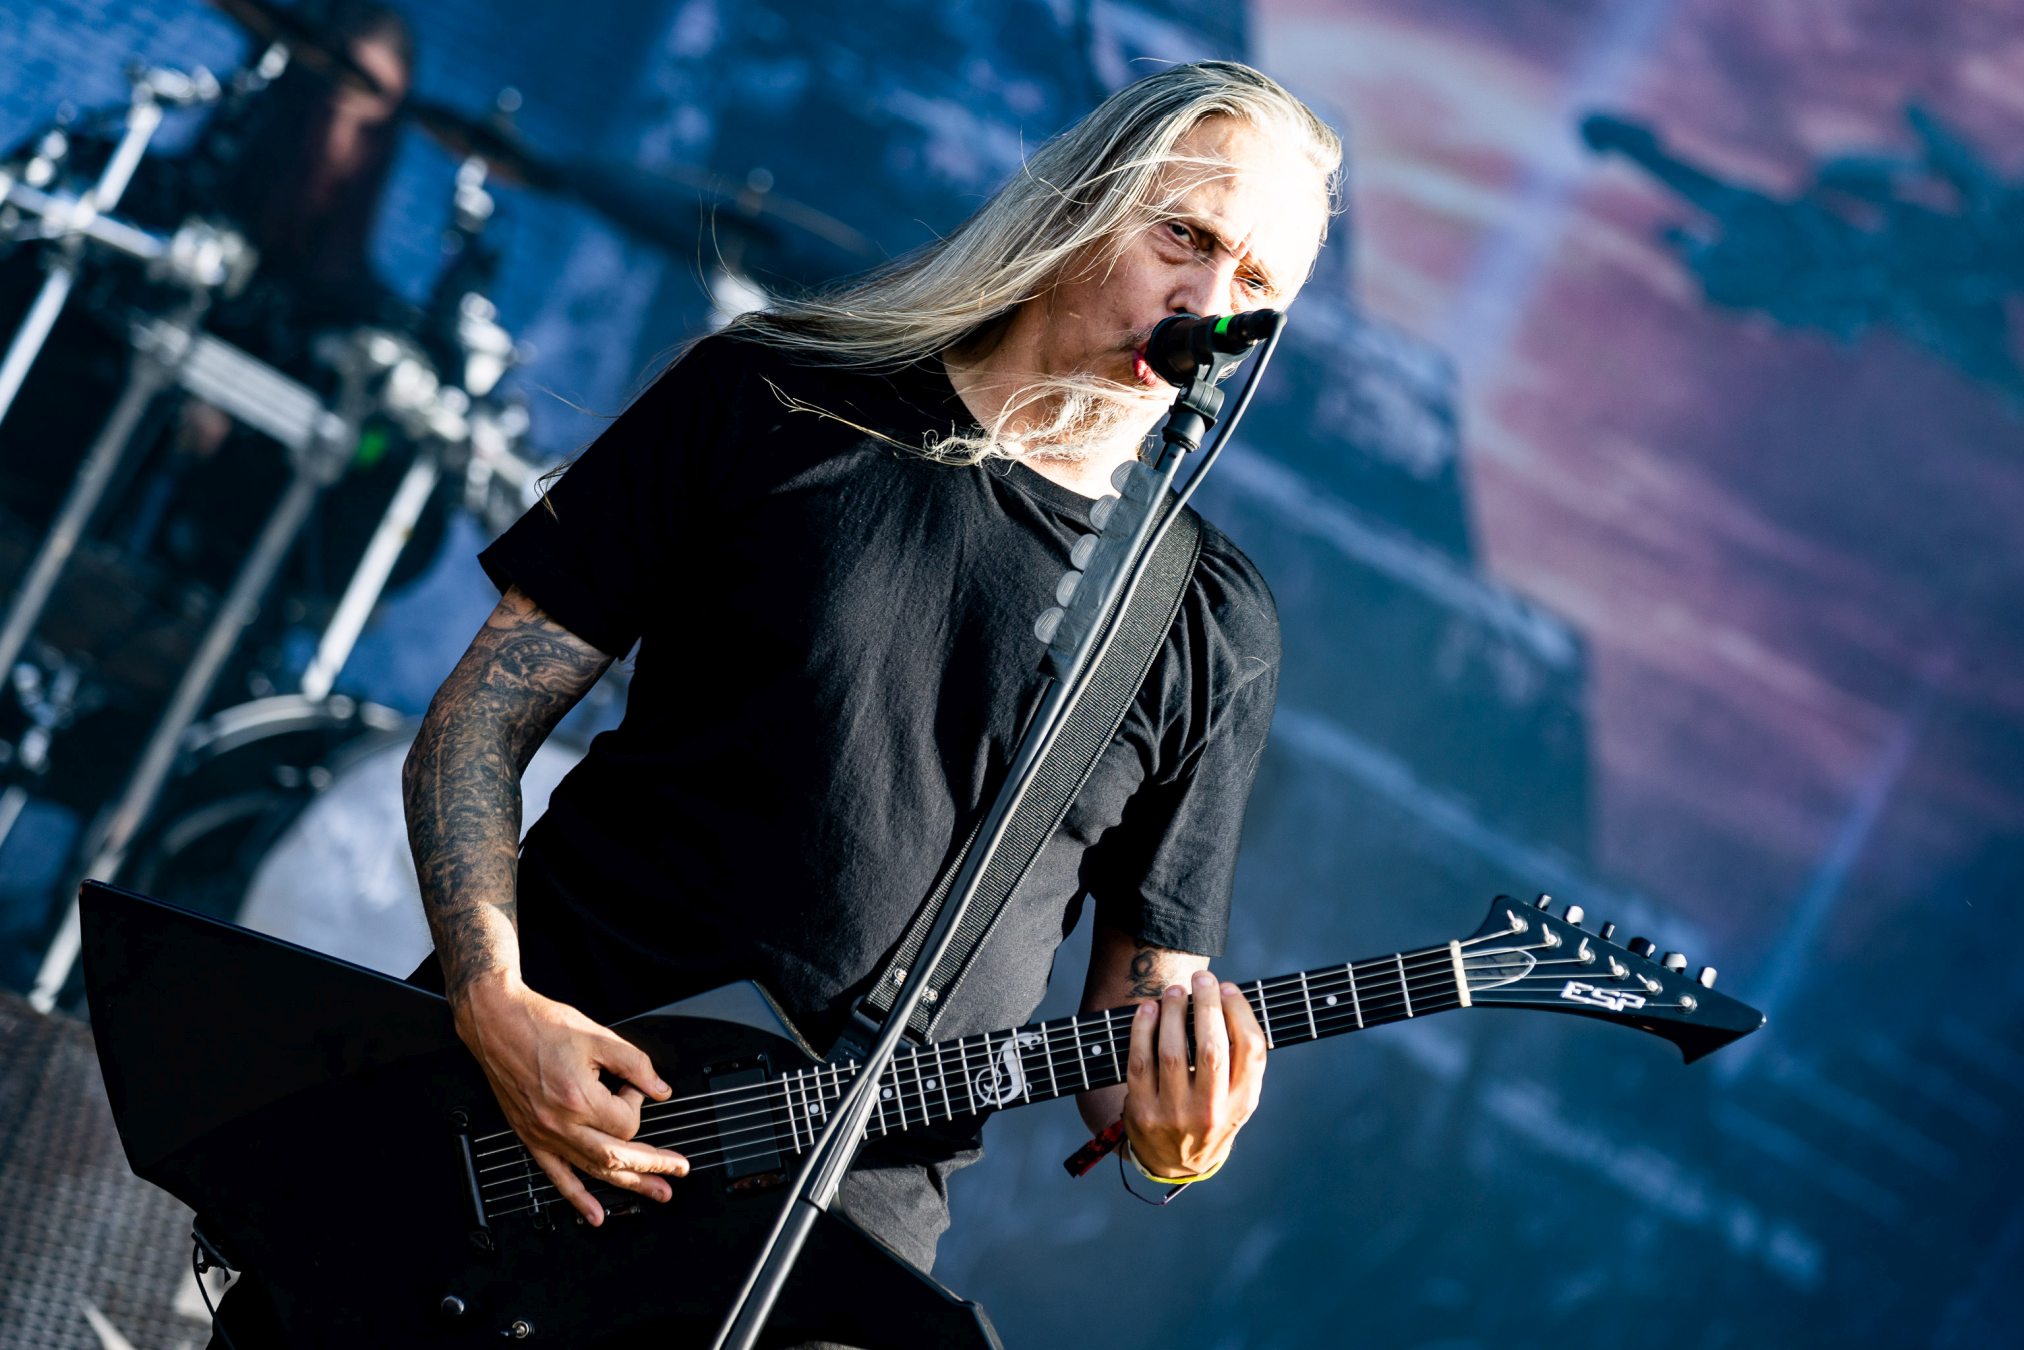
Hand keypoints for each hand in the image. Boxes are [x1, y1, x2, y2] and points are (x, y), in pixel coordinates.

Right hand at [453, 975, 687, 1224]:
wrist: (496, 1023)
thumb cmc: (541, 1025)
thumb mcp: (598, 1036)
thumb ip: (636, 1064)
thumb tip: (660, 1089)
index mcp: (578, 1097)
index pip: (626, 1121)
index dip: (637, 1103)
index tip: (632, 1086)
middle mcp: (560, 1122)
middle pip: (617, 1156)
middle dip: (652, 1165)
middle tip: (678, 1171)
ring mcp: (544, 1134)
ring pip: (592, 1170)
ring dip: (627, 1184)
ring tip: (655, 1192)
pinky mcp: (530, 1136)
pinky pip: (556, 1176)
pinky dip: (577, 1198)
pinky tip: (594, 1215)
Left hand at [1123, 968, 1266, 1177]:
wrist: (1176, 1164)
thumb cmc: (1210, 1115)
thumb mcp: (1237, 1098)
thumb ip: (1239, 1060)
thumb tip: (1226, 998)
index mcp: (1242, 1103)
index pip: (1251, 1051)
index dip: (1241, 1013)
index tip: (1228, 988)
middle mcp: (1211, 1111)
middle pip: (1212, 1048)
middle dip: (1207, 1006)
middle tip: (1202, 978)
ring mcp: (1174, 1114)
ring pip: (1173, 1052)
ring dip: (1173, 1013)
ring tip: (1174, 991)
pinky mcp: (1142, 1112)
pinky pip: (1140, 1062)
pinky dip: (1143, 1030)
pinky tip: (1148, 1010)